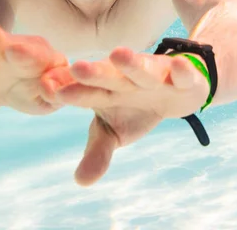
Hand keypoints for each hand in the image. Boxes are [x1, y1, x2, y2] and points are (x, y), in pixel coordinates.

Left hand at [43, 47, 209, 185]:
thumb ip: (97, 154)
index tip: (52, 91)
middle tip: (77, 68)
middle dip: (96, 72)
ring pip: (144, 69)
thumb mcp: (115, 133)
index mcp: (107, 92)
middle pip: (111, 76)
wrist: (175, 93)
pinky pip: (183, 73)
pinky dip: (181, 69)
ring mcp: (156, 76)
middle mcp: (128, 80)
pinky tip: (178, 65)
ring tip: (118, 55)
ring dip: (132, 63)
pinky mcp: (183, 76)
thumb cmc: (135, 110)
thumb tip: (80, 182)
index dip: (73, 92)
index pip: (87, 92)